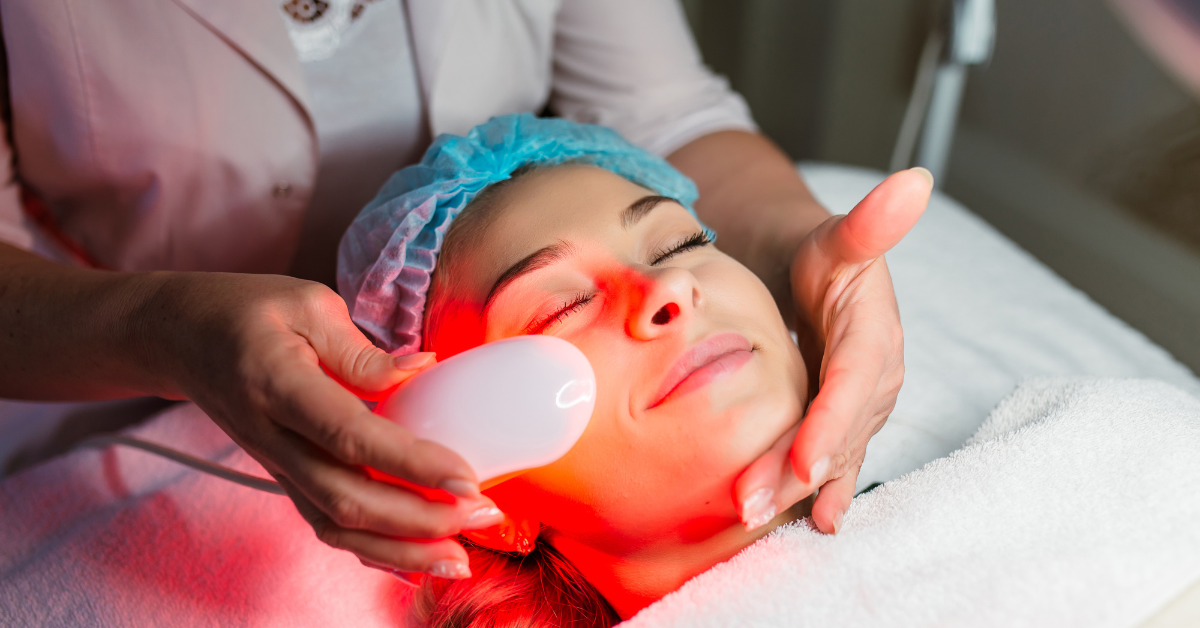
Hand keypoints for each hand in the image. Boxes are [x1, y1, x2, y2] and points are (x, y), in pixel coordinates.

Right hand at [143, 273, 504, 580]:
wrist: (178, 338)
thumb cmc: (245, 311)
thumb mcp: (306, 304)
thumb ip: (362, 349)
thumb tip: (424, 369)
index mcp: (280, 385)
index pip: (351, 436)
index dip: (411, 463)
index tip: (468, 478)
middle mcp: (274, 438)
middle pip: (348, 498)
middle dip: (421, 520)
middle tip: (485, 516)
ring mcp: (277, 465)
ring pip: (337, 526)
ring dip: (402, 550)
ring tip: (461, 556)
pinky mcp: (284, 478)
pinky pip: (328, 525)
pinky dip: (374, 550)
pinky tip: (419, 558)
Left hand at [734, 168, 931, 533]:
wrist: (813, 275)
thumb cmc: (819, 253)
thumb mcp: (838, 236)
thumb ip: (870, 223)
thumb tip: (916, 181)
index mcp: (875, 334)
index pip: (853, 383)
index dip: (831, 422)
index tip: (803, 459)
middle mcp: (875, 378)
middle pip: (837, 430)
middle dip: (798, 469)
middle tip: (751, 502)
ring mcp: (859, 406)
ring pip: (830, 452)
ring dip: (796, 487)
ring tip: (756, 516)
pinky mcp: (840, 422)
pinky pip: (832, 460)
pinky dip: (821, 492)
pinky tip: (814, 523)